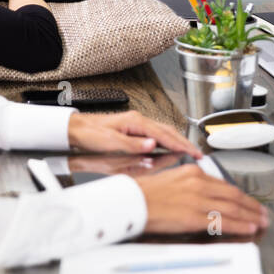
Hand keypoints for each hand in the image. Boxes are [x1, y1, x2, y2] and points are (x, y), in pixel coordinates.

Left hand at [67, 109, 202, 158]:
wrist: (75, 129)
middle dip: (185, 142)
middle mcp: (139, 120)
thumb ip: (133, 145)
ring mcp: (137, 123)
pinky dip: (168, 140)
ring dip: (178, 141)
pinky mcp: (134, 128)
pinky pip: (157, 133)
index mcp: (136, 122)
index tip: (192, 153)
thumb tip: (153, 145)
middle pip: (168, 131)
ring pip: (164, 131)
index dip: (180, 145)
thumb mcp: (111, 142)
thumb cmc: (90, 134)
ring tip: (189, 151)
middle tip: (198, 154)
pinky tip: (170, 147)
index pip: (164, 134)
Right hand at [135, 164, 268, 235]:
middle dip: (251, 206)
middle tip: (263, 213)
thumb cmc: (144, 193)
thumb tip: (202, 194)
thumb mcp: (171, 179)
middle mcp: (199, 183)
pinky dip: (239, 225)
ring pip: (233, 208)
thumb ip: (190, 185)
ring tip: (261, 222)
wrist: (130, 201)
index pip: (224, 185)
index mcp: (193, 172)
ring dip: (251, 216)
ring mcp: (198, 200)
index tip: (249, 201)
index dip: (240, 195)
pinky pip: (223, 222)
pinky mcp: (195, 217)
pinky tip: (249, 228)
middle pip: (234, 195)